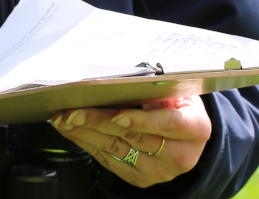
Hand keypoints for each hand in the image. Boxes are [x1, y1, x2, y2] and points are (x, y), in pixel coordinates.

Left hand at [51, 96, 211, 187]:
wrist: (187, 136)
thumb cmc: (178, 105)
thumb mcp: (176, 91)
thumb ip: (155, 88)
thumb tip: (116, 79)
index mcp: (195, 129)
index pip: (168, 124)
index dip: (141, 120)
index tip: (116, 115)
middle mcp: (179, 156)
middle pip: (134, 138)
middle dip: (99, 122)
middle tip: (73, 111)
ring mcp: (158, 172)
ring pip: (116, 150)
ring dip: (85, 133)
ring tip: (64, 119)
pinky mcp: (140, 179)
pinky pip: (108, 160)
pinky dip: (86, 143)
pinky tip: (72, 130)